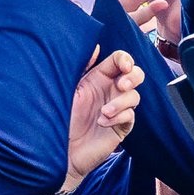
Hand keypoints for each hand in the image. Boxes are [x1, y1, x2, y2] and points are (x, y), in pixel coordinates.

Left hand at [58, 49, 140, 194]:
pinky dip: (119, 117)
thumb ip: (82, 67)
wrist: (58, 149)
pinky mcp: (120, 126)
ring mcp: (117, 109)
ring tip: (103, 112)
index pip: (120, 61)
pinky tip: (102, 122)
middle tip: (120, 85)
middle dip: (133, 77)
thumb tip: (95, 45)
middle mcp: (110, 91)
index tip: (124, 66)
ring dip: (121, 102)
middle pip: (136, 75)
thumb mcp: (68, 88)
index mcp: (98, 78)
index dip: (126, 59)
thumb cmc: (59, 117)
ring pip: (134, 97)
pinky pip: (130, 116)